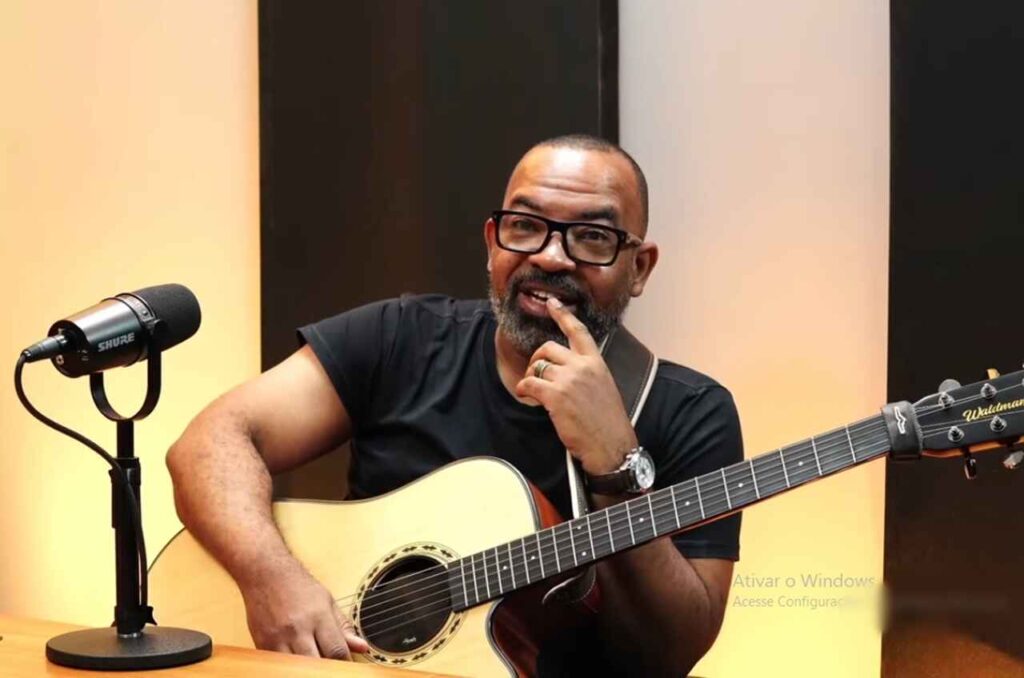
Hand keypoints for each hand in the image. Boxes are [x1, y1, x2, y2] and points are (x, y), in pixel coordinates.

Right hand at [240, 564, 367, 659]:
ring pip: (297, 668)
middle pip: (317, 664)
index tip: (346, 666)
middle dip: (327, 670)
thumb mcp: (327, 601)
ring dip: (308, 669)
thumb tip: (362, 647)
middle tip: (331, 668)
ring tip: (314, 666)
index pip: (336, 651)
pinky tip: (298, 662)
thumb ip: (343, 627)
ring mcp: (278, 638)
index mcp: (318, 616)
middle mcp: (298, 629)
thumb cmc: (299, 586)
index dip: (344, 663)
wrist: (266, 574)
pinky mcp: (262, 644)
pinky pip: (280, 665)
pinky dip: (291, 666)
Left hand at [515, 297, 638, 474]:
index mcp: (596, 362)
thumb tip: (566, 371)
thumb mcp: (604, 387)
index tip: (552, 304)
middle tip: (536, 375)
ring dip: (530, 377)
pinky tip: (528, 397)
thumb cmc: (608, 422)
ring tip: (534, 392)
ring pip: (537, 366)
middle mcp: (583, 366)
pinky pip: (529, 383)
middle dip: (537, 360)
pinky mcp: (555, 395)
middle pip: (548, 348)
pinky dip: (524, 389)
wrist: (611, 445)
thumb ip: (587, 373)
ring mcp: (569, 379)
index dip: (563, 315)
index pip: (579, 331)